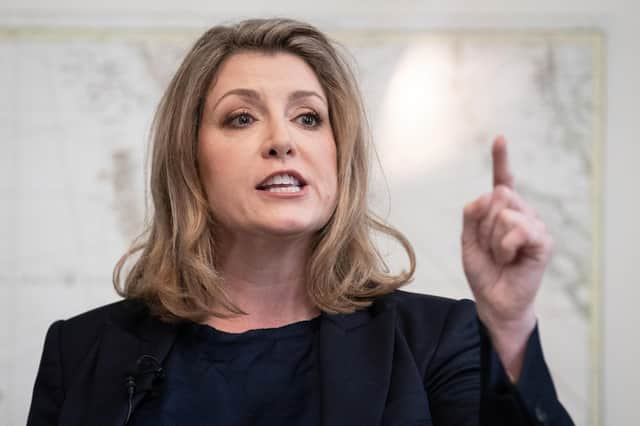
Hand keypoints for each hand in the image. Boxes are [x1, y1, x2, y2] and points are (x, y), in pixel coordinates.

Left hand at [461, 136, 553, 379]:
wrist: (494, 300)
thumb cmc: (484, 271)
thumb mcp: (467, 240)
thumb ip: (472, 215)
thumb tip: (487, 193)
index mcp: (503, 212)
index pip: (503, 181)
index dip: (501, 159)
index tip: (500, 138)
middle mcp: (522, 213)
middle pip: (496, 196)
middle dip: (483, 224)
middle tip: (489, 247)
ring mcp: (534, 226)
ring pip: (504, 212)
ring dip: (493, 239)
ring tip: (501, 256)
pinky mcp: (543, 241)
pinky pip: (517, 228)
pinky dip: (505, 246)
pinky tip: (510, 258)